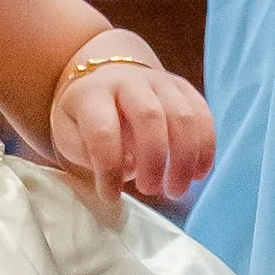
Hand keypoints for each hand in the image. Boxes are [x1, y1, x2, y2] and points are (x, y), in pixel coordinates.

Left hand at [50, 42, 214, 205]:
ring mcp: (159, 81)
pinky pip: (202, 115)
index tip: (111, 196)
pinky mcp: (182, 87)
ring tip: (175, 190)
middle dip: (154, 161)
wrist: (105, 78)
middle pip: (150, 117)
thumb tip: (129, 166)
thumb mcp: (69, 134)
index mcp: (92, 94)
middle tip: (149, 190)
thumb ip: (88, 152)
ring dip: (184, 158)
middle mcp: (127, 81)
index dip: (109, 169)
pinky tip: (197, 174)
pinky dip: (205, 148)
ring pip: (183, 115)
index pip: (103, 131)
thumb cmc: (85, 117)